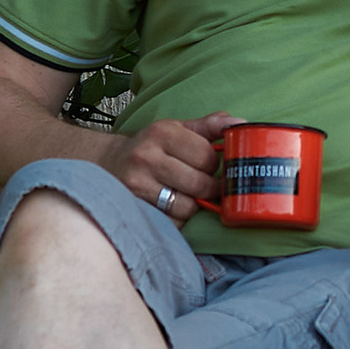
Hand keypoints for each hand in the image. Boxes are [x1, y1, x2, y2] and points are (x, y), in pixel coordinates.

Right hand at [118, 112, 232, 219]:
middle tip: (202, 185)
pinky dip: (176, 220)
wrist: (108, 163)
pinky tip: (169, 207)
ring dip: (191, 206)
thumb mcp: (177, 129)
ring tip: (184, 195)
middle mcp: (146, 157)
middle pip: (199, 184)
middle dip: (207, 188)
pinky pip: (171, 224)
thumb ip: (210, 126)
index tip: (207, 166)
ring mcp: (136, 185)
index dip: (212, 165)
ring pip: (186, 208)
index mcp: (162, 132)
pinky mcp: (133, 209)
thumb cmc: (152, 147)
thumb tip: (241, 124)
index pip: (207, 156)